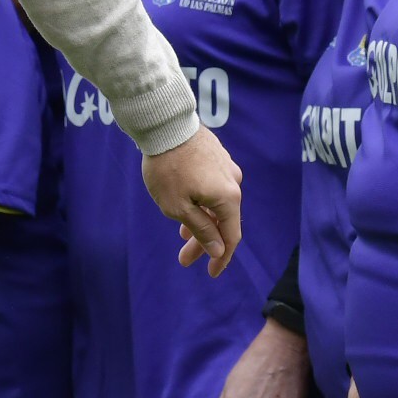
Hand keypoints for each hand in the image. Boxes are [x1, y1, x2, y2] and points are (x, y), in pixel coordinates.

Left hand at [141, 127, 242, 273]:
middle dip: (203, 243)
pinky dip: (200, 203)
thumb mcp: (178, 208)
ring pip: (216, 203)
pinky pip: (212, 188)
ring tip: (181, 234)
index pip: (231, 236)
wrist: (164, 124)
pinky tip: (186, 207)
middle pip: (222, 221)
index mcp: (228, 198)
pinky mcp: (216, 157)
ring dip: (200, 222)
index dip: (222, 258)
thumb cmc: (167, 168)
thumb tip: (220, 249)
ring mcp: (226, 167)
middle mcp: (233, 183)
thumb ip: (202, 230)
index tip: (212, 273)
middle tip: (184, 260)